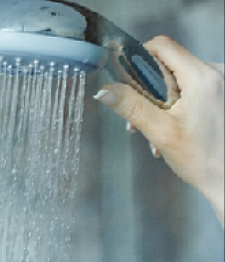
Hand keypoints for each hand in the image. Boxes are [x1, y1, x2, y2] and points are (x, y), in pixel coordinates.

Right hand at [94, 36, 223, 224]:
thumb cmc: (203, 159)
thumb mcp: (160, 131)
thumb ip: (130, 106)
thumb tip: (104, 90)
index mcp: (202, 77)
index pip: (162, 46)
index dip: (138, 58)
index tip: (125, 81)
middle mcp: (214, 72)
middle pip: (167, 63)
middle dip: (146, 89)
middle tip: (138, 119)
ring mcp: (218, 82)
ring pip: (176, 77)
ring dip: (158, 102)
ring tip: (152, 131)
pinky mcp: (219, 93)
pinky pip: (188, 87)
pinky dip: (173, 105)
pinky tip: (168, 128)